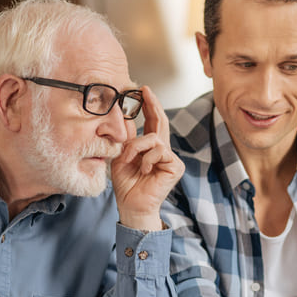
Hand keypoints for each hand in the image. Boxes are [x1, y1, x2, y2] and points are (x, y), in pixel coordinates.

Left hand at [111, 86, 184, 230]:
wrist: (131, 205)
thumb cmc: (126, 184)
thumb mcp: (121, 156)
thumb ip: (127, 139)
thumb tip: (126, 117)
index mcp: (150, 148)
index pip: (152, 122)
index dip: (149, 106)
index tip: (143, 90)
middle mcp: (163, 150)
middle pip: (161, 122)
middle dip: (153, 105)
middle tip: (145, 90)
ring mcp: (171, 158)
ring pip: (154, 138)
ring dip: (137, 147)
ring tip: (129, 160)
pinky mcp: (176, 166)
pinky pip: (160, 151)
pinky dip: (147, 159)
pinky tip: (143, 171)